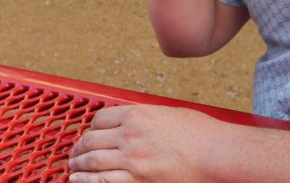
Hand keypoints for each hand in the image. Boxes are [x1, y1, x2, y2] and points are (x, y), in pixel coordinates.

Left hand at [68, 104, 216, 181]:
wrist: (216, 154)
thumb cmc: (202, 134)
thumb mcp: (170, 114)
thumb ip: (148, 117)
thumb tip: (135, 122)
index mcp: (138, 114)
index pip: (100, 119)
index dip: (91, 128)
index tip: (90, 134)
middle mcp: (130, 134)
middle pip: (92, 139)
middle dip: (79, 147)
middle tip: (75, 153)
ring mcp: (132, 158)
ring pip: (92, 160)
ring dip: (78, 164)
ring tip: (73, 168)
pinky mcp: (137, 179)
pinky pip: (102, 181)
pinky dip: (86, 181)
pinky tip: (77, 181)